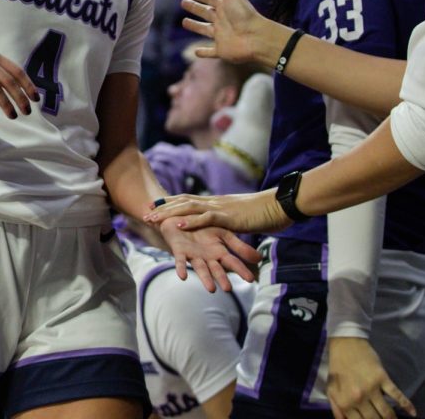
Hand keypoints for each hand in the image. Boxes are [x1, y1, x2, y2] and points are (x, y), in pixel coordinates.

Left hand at [144, 190, 291, 235]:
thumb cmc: (264, 213)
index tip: (154, 206)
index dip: (171, 202)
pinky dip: (190, 221)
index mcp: (217, 202)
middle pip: (183, 201)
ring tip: (153, 218)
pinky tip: (177, 224)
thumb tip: (223, 225)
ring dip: (169, 213)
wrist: (280, 206)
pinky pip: (206, 218)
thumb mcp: (240, 217)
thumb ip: (228, 220)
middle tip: (144, 213)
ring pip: (189, 207)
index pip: (188, 199)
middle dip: (163, 208)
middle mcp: (215, 202)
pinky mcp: (229, 217)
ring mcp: (221, 208)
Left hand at [156, 219, 259, 291]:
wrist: (179, 221)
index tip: (251, 280)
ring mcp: (193, 255)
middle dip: (222, 279)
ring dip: (205, 279)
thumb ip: (238, 246)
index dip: (241, 270)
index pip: (232, 262)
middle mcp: (207, 258)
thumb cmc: (203, 229)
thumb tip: (259, 258)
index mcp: (219, 252)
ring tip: (212, 289)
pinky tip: (182, 276)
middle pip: (216, 270)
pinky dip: (181, 268)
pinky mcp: (179, 251)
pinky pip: (180, 261)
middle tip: (229, 289)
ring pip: (200, 268)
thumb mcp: (223, 234)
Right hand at [181, 0, 289, 67]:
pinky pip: (210, 52)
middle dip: (195, 7)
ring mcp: (221, 35)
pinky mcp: (221, 50)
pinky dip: (203, 52)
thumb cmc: (244, 14)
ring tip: (184, 22)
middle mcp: (222, 20)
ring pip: (205, 30)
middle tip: (183, 2)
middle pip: (205, 12)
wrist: (256, 38)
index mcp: (225, 6)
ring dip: (195, 26)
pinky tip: (195, 52)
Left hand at [326, 337, 415, 418]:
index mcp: (344, 402)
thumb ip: (337, 409)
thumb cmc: (337, 367)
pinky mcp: (383, 378)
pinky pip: (397, 395)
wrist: (345, 344)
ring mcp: (372, 388)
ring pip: (386, 412)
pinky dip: (407, 405)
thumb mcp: (331, 390)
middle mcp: (358, 398)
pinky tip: (413, 413)